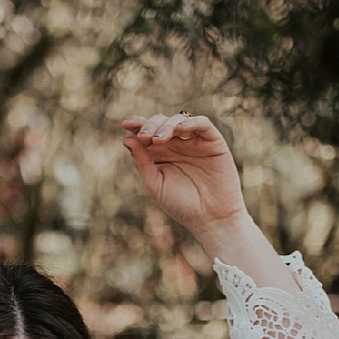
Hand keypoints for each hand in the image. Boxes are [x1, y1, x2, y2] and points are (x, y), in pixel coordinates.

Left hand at [120, 112, 248, 238]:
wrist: (210, 218)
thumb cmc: (181, 205)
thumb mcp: (155, 185)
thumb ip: (142, 162)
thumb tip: (127, 139)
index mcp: (160, 154)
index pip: (146, 133)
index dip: (136, 124)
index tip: (125, 124)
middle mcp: (176, 144)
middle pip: (161, 123)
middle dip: (150, 125)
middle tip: (144, 137)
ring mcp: (194, 142)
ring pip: (179, 120)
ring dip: (167, 125)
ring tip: (158, 140)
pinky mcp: (213, 142)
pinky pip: (203, 124)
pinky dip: (191, 122)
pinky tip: (180, 129)